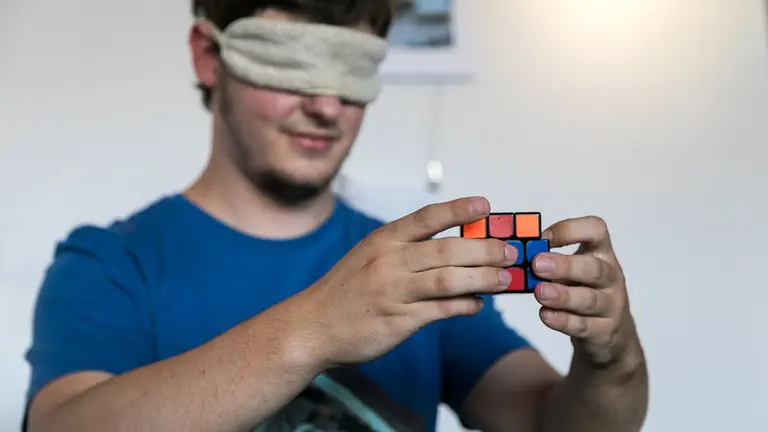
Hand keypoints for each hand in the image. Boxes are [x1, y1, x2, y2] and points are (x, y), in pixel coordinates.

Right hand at [300, 197, 519, 366]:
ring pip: (448, 280)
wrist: (312, 326)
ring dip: (482, 279)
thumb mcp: (369, 257)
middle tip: (511, 251)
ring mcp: (394, 292)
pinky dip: (464, 306)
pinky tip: (478, 304)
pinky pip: (440, 311)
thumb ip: (407, 251)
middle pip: (447, 250)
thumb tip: (456, 250)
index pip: (427, 218)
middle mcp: (389, 262)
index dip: (458, 211)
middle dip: (485, 250)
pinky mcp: (398, 320)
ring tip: (505, 279)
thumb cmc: (346, 290)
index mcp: (383, 240)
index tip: (486, 206)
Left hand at [531, 216, 640, 367]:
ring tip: (540, 292)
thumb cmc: (582, 291)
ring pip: (589, 299)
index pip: (596, 230)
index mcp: (601, 253)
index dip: (570, 230)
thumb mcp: (570, 270)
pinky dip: (564, 321)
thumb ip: (548, 261)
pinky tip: (546, 315)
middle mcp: (611, 276)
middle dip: (564, 266)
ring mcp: (611, 305)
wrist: (608, 334)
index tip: (543, 237)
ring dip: (562, 295)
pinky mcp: (605, 331)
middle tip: (537, 265)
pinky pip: (584, 326)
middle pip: (593, 268)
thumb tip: (512, 252)